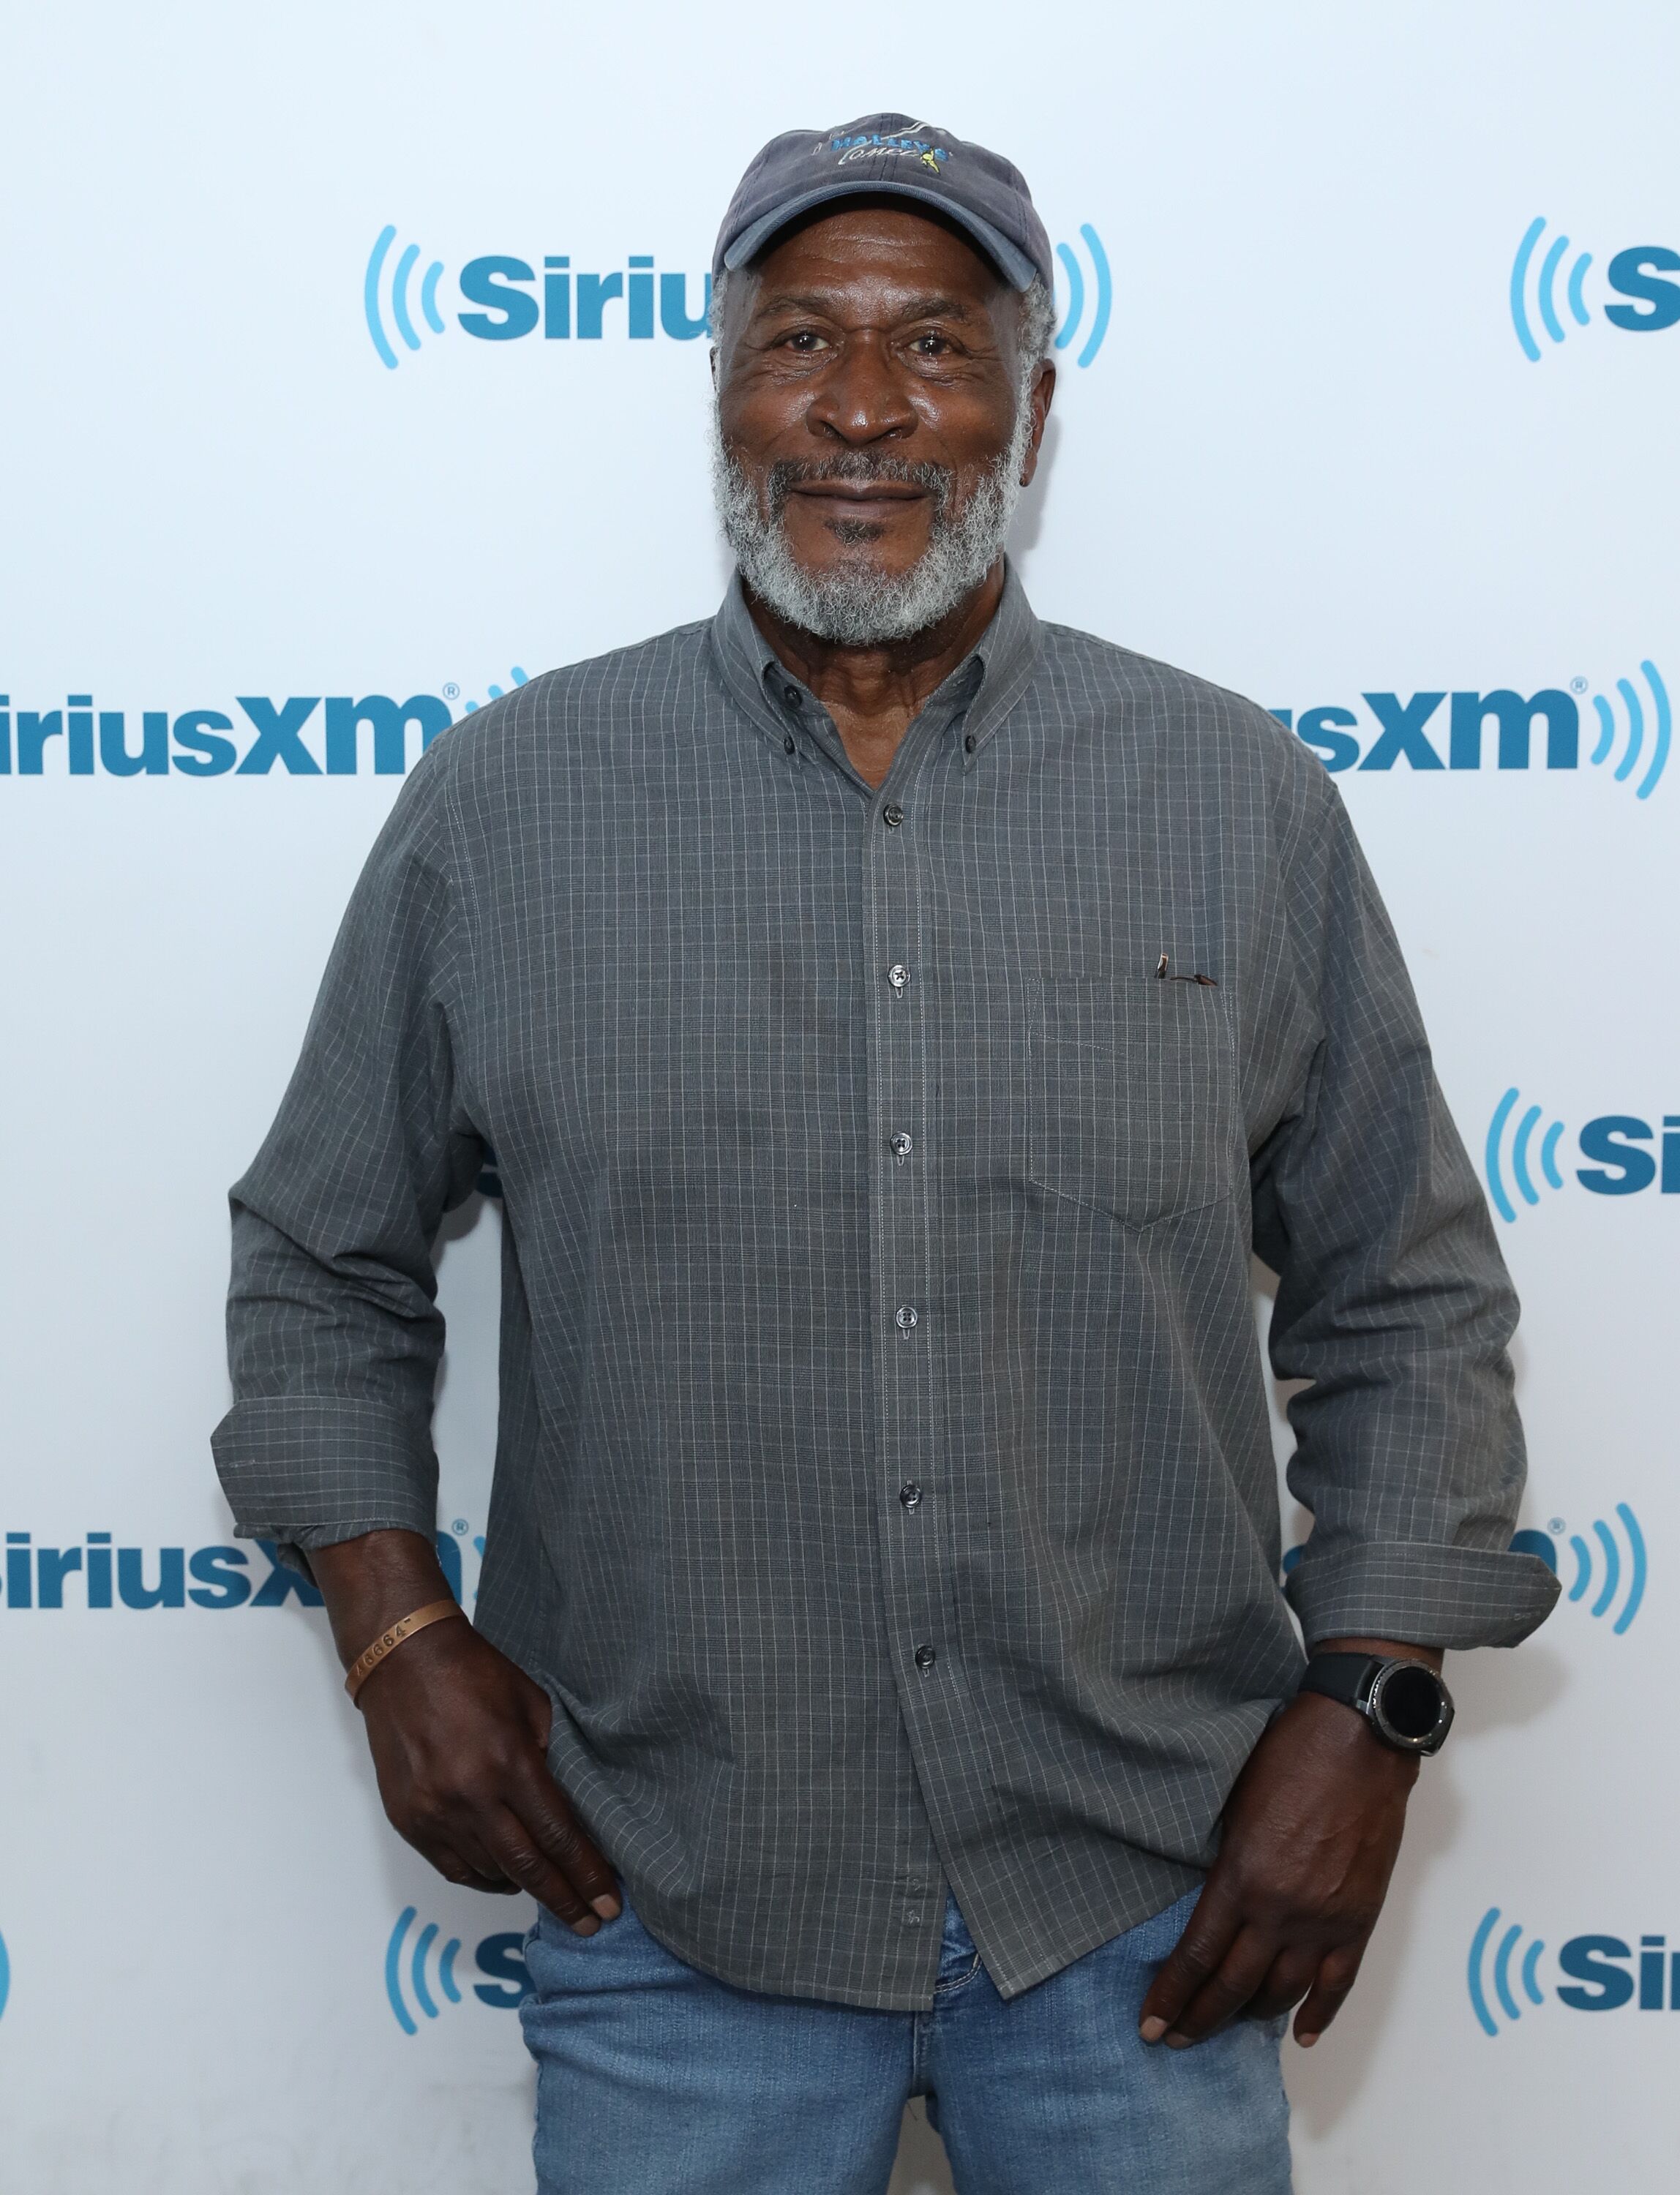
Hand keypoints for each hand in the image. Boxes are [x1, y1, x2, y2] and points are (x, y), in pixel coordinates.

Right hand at [310, 1530, 620, 1934]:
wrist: (403, 1660)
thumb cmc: (474, 1674)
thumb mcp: (531, 1704)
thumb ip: (552, 1756)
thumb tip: (573, 1804)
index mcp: (508, 1762)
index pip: (557, 1835)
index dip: (586, 1874)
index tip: (609, 1902)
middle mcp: (470, 1796)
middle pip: (527, 1866)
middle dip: (564, 1899)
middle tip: (591, 1922)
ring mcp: (435, 1812)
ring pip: (490, 1872)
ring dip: (526, 1889)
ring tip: (555, 1896)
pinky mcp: (409, 1820)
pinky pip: (454, 1868)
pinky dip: (484, 1879)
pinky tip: (506, 1879)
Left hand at [1138, 1639, 1437, 2049]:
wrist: (1358, 1740)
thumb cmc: (1290, 1755)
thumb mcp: (1234, 1805)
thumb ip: (1224, 1862)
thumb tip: (1211, 1901)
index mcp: (1240, 1876)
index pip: (1197, 1956)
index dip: (1172, 1995)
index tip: (1151, 2024)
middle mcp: (1281, 1909)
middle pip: (1234, 1985)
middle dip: (1200, 2018)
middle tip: (1177, 2040)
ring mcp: (1324, 1919)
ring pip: (1282, 1992)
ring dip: (1252, 2017)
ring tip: (1228, 2027)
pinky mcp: (1359, 1918)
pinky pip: (1337, 1983)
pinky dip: (1319, 2014)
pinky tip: (1299, 2034)